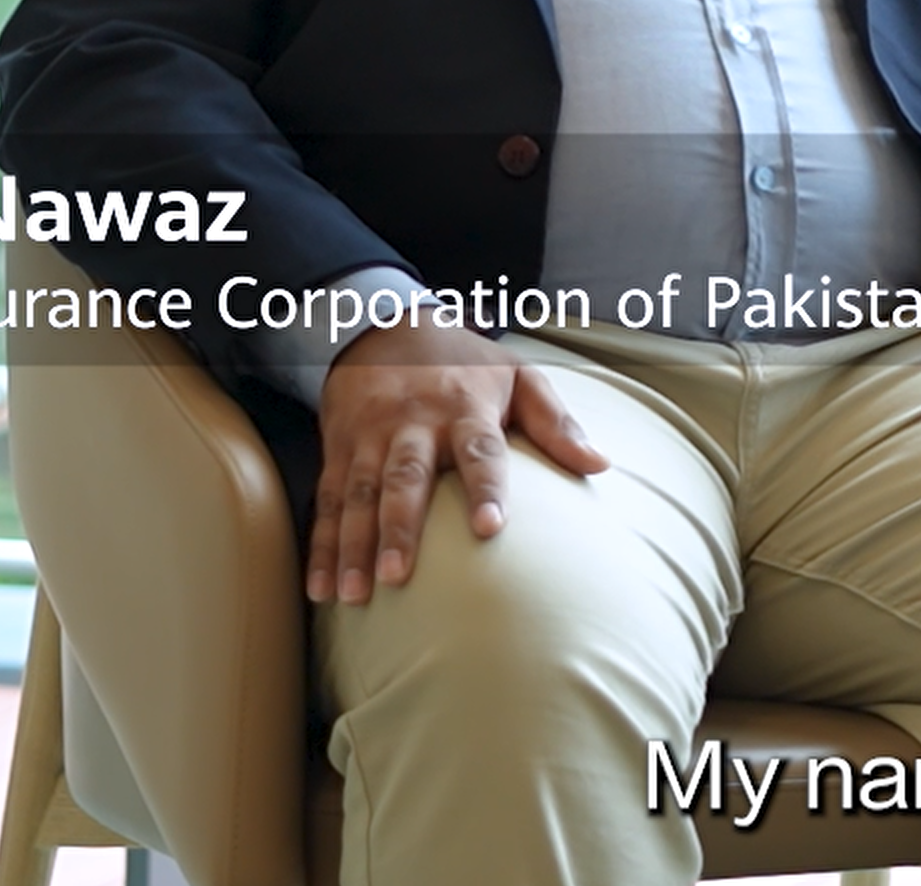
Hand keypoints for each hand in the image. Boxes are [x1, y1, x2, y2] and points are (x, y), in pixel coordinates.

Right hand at [306, 324, 606, 604]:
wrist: (385, 325)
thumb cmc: (465, 363)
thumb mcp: (518, 376)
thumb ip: (557, 422)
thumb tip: (600, 465)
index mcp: (464, 406)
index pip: (478, 448)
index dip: (484, 485)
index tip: (490, 527)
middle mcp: (413, 423)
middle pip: (405, 478)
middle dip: (399, 528)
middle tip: (397, 576)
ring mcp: (370, 437)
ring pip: (359, 495)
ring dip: (353, 546)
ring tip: (352, 595)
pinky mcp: (340, 450)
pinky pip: (328, 502)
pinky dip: (321, 546)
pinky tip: (321, 587)